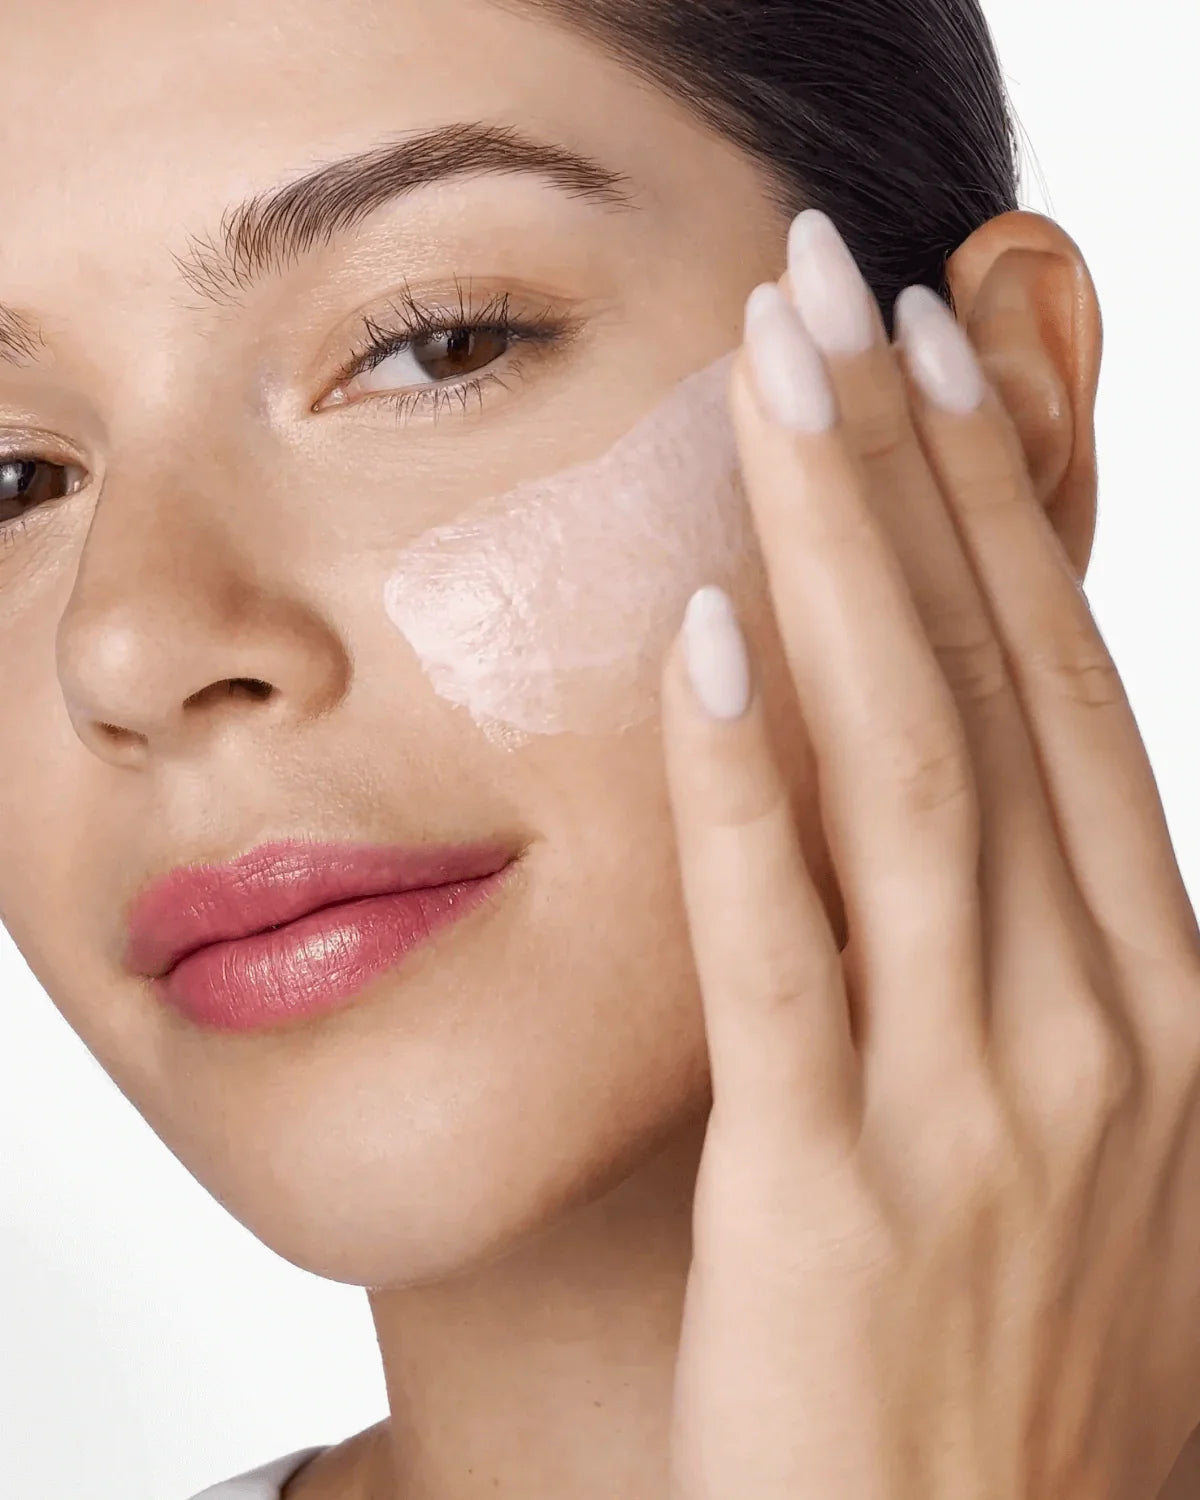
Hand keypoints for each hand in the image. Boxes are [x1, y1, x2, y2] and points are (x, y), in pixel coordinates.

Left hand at [658, 209, 1199, 1499]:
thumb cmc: (1035, 1364)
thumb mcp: (1096, 1139)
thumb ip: (1052, 962)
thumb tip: (993, 795)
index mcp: (1164, 1001)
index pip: (1070, 697)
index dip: (1004, 513)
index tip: (934, 363)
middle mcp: (1098, 1027)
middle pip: (996, 686)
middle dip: (917, 468)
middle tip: (838, 290)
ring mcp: (975, 1107)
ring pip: (904, 770)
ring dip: (835, 554)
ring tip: (771, 383)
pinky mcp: (829, 1193)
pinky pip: (783, 945)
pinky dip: (741, 783)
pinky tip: (704, 633)